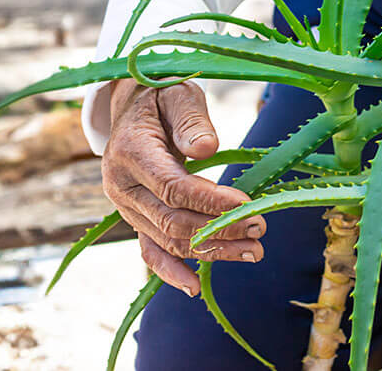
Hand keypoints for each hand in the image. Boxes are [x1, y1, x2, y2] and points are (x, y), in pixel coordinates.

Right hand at [102, 78, 265, 295]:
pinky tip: (195, 287)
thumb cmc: (161, 96)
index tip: (247, 207)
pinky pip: (150, 250)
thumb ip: (191, 119)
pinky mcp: (134, 218)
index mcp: (129, 150)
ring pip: (168, 239)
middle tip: (260, 229)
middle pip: (172, 220)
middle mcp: (120, 184)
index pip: (172, 187)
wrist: (132, 107)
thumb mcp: (177, 94)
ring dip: (211, 251)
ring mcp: (125, 206)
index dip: (210, 201)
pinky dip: (171, 271)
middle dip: (219, 229)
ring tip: (253, 251)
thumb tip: (206, 148)